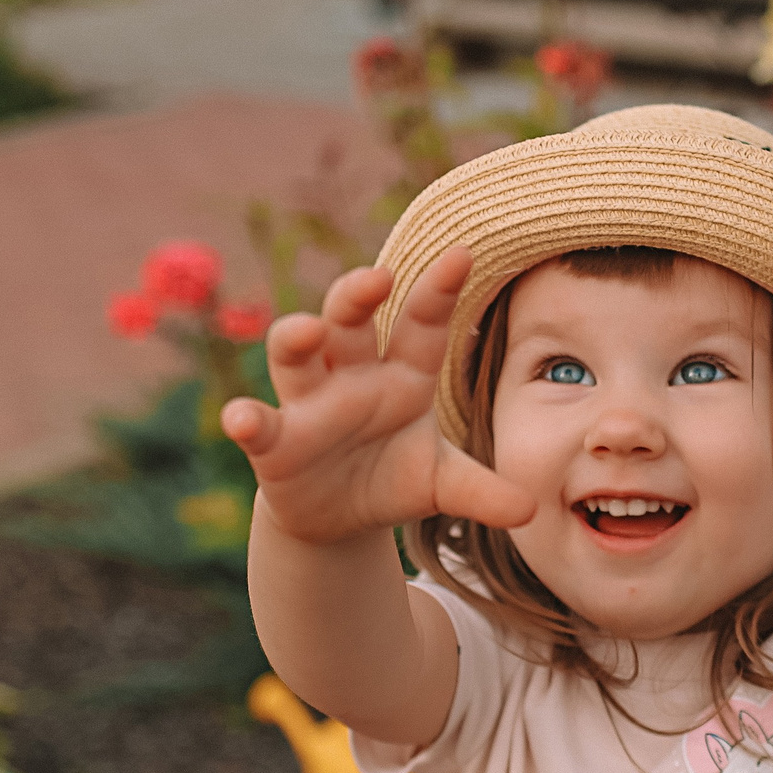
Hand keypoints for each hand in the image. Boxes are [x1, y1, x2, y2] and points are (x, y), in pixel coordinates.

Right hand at [218, 245, 533, 545]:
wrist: (341, 517)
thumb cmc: (396, 478)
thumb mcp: (443, 485)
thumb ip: (482, 492)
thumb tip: (530, 510)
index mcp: (404, 374)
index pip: (423, 325)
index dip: (439, 291)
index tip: (463, 254)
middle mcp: (353, 375)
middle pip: (350, 321)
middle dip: (359, 296)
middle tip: (378, 276)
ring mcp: (310, 404)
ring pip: (296, 356)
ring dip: (297, 338)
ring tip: (307, 331)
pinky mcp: (275, 441)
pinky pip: (259, 424)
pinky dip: (247, 420)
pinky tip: (242, 419)